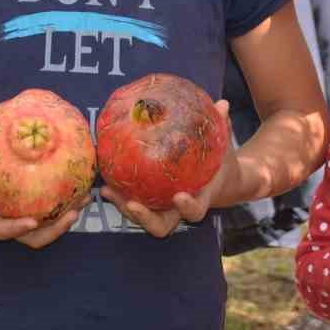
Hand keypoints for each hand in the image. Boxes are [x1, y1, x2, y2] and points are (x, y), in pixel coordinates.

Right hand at [0, 118, 87, 248]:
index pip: (2, 230)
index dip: (17, 228)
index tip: (33, 221)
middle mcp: (4, 223)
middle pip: (32, 238)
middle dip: (55, 229)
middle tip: (73, 212)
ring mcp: (17, 221)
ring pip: (44, 231)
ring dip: (66, 220)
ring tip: (85, 198)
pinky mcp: (27, 213)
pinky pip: (48, 217)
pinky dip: (64, 208)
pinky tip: (80, 190)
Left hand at [102, 99, 234, 238]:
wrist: (220, 182)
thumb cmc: (221, 162)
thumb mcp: (224, 146)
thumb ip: (223, 127)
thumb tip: (223, 103)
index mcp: (201, 200)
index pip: (195, 211)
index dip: (187, 207)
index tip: (178, 197)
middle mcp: (179, 210)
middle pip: (161, 226)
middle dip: (145, 218)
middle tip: (133, 204)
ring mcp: (164, 209)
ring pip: (143, 218)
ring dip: (124, 208)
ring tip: (108, 191)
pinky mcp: (151, 203)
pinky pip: (133, 203)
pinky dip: (119, 196)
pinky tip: (105, 183)